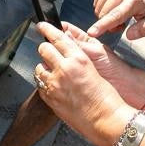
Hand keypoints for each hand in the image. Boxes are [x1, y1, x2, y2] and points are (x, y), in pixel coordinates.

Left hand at [34, 22, 134, 145]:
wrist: (105, 120)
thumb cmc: (106, 96)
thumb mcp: (94, 68)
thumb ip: (77, 55)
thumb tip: (67, 43)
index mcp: (78, 59)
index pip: (57, 37)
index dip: (47, 29)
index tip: (41, 25)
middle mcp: (64, 69)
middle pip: (44, 49)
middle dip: (45, 49)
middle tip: (49, 52)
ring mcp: (55, 84)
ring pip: (39, 68)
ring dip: (44, 68)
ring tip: (55, 75)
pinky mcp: (50, 98)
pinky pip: (40, 85)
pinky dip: (45, 84)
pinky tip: (55, 87)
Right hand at [90, 0, 144, 39]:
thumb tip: (129, 35)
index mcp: (134, 0)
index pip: (116, 14)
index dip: (103, 25)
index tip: (91, 33)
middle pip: (104, 15)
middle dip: (110, 25)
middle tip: (123, 23)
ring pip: (98, 10)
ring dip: (106, 17)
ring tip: (120, 14)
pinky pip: (96, 3)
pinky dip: (103, 8)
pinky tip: (115, 6)